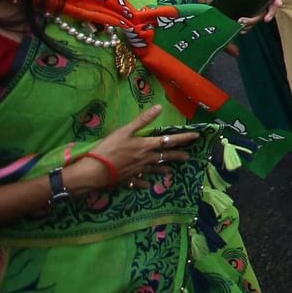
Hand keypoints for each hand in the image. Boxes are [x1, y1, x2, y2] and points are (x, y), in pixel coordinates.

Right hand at [65, 105, 192, 194]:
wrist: (95, 172)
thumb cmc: (109, 149)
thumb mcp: (125, 131)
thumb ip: (142, 120)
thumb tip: (159, 107)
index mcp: (146, 146)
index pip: (169, 140)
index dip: (184, 138)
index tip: (196, 136)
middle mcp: (146, 159)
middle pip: (165, 156)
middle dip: (177, 155)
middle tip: (188, 156)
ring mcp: (138, 171)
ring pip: (154, 170)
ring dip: (163, 169)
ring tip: (170, 171)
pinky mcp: (128, 180)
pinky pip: (138, 182)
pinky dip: (143, 182)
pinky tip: (146, 185)